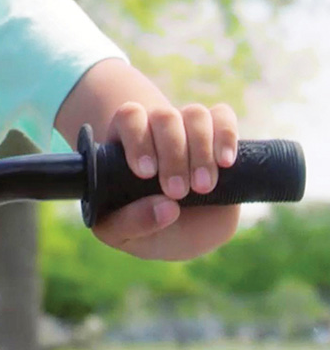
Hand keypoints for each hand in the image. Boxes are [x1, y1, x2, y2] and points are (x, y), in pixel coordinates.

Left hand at [93, 101, 239, 260]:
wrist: (183, 232)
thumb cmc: (145, 228)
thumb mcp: (125, 235)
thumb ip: (131, 224)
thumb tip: (165, 208)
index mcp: (123, 144)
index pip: (129, 117)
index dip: (138, 140)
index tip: (145, 174)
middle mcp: (155, 129)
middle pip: (164, 116)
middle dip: (173, 156)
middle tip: (177, 192)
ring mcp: (187, 130)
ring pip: (195, 114)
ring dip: (201, 150)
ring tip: (203, 187)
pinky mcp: (218, 136)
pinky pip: (223, 116)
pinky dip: (226, 134)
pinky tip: (225, 163)